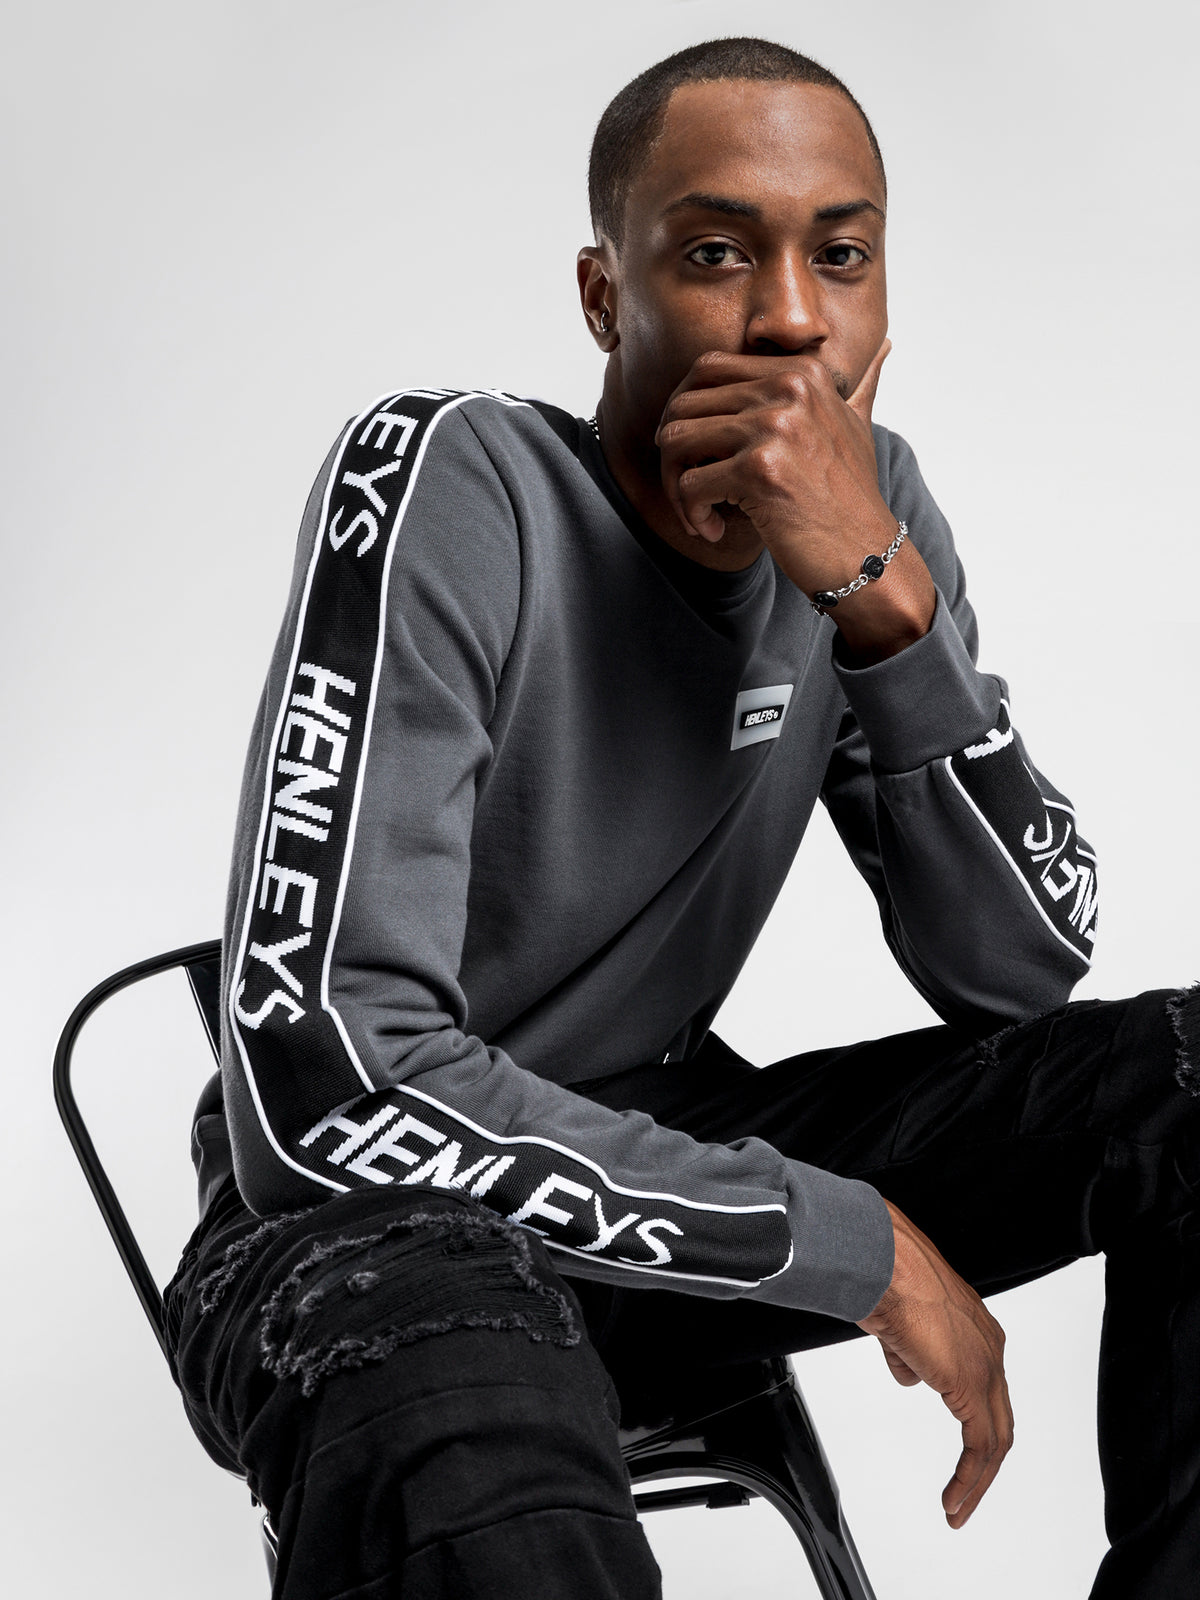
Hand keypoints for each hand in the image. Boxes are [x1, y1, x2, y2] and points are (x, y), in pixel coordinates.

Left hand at [655, 343, 934, 659]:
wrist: (869, 555)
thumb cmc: (852, 499)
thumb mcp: (858, 426)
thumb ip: (859, 385)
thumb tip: (884, 346)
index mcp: (801, 372)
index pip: (706, 369)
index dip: (684, 412)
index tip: (694, 454)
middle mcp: (788, 389)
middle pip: (683, 405)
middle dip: (673, 455)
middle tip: (688, 491)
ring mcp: (774, 427)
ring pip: (675, 442)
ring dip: (674, 486)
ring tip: (697, 514)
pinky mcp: (759, 471)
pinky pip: (688, 485)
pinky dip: (691, 514)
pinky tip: (714, 531)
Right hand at [857, 1200, 1013, 1528]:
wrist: (883, 1264)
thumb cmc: (886, 1276)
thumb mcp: (901, 1323)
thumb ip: (911, 1355)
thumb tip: (911, 1376)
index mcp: (977, 1330)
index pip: (987, 1391)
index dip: (976, 1427)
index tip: (962, 1457)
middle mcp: (989, 1348)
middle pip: (999, 1421)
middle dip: (984, 1466)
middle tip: (966, 1496)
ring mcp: (985, 1367)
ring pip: (996, 1439)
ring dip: (977, 1480)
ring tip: (956, 1506)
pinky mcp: (971, 1386)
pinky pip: (981, 1446)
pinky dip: (970, 1477)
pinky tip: (953, 1496)